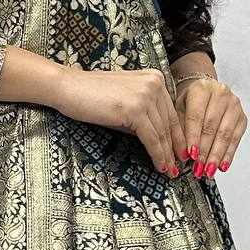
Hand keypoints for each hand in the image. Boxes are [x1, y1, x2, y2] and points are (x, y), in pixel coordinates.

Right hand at [55, 65, 188, 175]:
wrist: (68, 87)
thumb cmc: (91, 95)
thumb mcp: (126, 100)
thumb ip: (143, 114)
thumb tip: (157, 140)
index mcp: (154, 78)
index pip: (170, 112)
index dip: (177, 135)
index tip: (181, 151)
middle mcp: (155, 84)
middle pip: (169, 123)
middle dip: (175, 148)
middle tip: (179, 167)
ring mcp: (146, 96)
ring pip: (162, 133)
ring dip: (167, 155)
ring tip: (170, 171)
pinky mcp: (135, 110)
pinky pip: (151, 138)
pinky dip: (157, 155)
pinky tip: (160, 166)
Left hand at [174, 73, 245, 175]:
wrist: (207, 90)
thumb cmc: (191, 101)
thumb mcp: (179, 109)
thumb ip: (180, 129)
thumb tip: (181, 154)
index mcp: (201, 89)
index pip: (196, 117)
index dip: (193, 137)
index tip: (190, 155)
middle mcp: (220, 94)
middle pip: (211, 127)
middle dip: (204, 151)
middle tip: (198, 168)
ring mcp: (234, 105)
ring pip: (225, 134)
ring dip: (216, 155)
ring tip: (209, 171)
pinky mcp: (242, 117)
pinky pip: (236, 138)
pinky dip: (228, 154)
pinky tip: (222, 166)